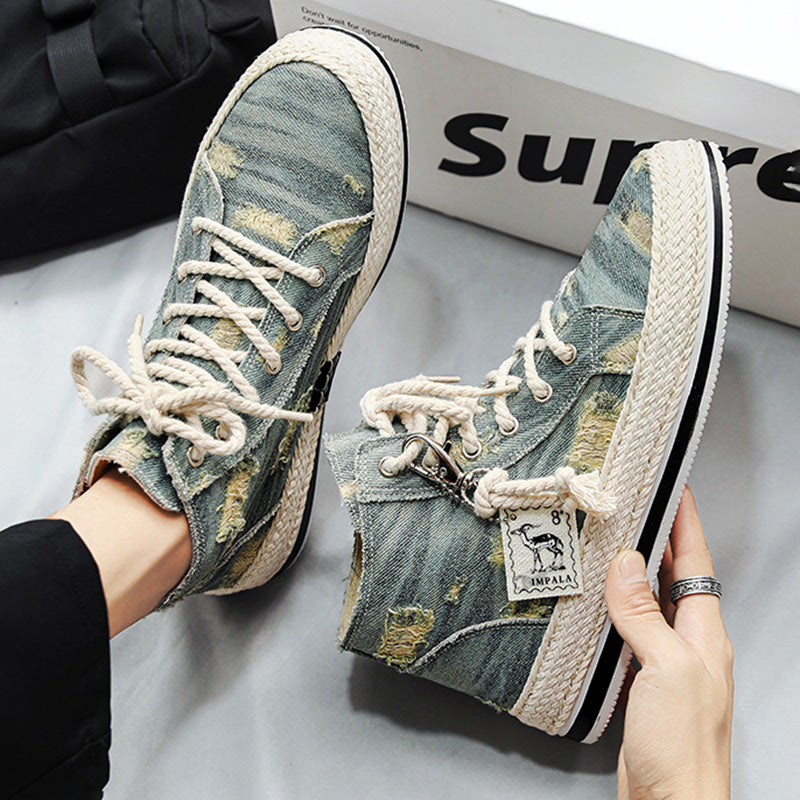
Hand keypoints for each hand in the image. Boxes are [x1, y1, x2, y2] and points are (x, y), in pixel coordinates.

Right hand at [605, 487, 733, 799]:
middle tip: (636, 508)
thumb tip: (626, 563)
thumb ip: (645, 614)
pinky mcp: (643, 680)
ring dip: (636, 571)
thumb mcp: (666, 668)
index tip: (677, 490)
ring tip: (614, 543)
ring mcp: (667, 662)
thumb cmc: (683, 746)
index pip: (697, 564)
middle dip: (661, 539)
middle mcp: (690, 644)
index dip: (688, 524)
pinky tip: (602, 602)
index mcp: (705, 634)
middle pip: (676, 578)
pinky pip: (632, 629)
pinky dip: (618, 606)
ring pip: (652, 601)